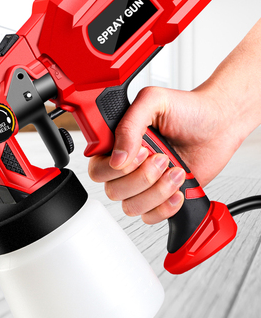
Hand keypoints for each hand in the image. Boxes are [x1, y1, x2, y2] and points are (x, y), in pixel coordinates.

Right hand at [88, 85, 242, 223]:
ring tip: (175, 171)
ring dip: (157, 191)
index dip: (113, 167)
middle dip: (142, 178)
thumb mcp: (154, 101)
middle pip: (112, 190)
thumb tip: (117, 158)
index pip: (97, 166)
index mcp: (117, 142)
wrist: (220, 124)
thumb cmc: (188, 110)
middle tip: (161, 158)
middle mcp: (127, 164)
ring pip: (131, 206)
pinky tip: (178, 189)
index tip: (141, 152)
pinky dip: (165, 206)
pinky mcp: (160, 196)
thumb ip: (129, 125)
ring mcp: (143, 182)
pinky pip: (149, 216)